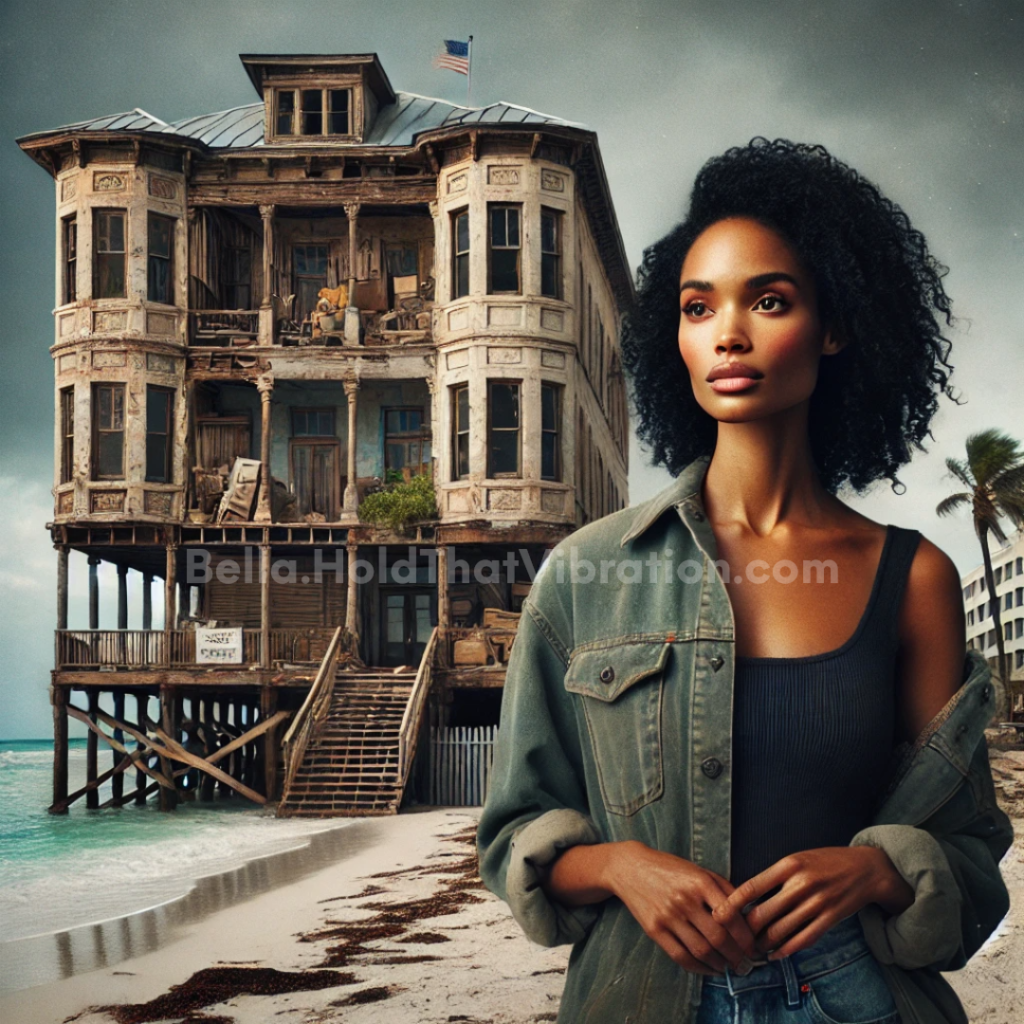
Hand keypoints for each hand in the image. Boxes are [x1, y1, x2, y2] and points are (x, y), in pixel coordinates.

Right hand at [607, 842, 758, 975]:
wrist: (631, 868)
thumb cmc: (671, 869)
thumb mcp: (700, 871)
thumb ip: (725, 890)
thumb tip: (748, 917)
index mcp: (700, 882)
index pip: (731, 917)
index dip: (746, 937)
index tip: (753, 948)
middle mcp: (685, 899)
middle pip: (718, 938)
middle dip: (736, 956)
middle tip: (745, 965)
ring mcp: (668, 916)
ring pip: (701, 951)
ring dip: (720, 965)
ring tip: (728, 968)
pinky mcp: (654, 930)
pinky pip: (681, 956)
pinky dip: (698, 968)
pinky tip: (708, 968)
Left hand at [712, 846, 914, 959]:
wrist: (866, 869)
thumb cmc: (824, 862)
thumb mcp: (797, 859)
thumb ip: (774, 877)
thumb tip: (746, 898)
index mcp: (788, 864)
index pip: (752, 886)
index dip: (733, 904)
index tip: (718, 915)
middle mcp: (801, 883)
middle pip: (763, 913)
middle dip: (745, 931)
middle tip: (733, 939)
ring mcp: (817, 903)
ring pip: (781, 931)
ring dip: (763, 944)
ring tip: (751, 950)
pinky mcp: (830, 919)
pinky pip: (803, 939)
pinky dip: (786, 950)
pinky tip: (775, 955)